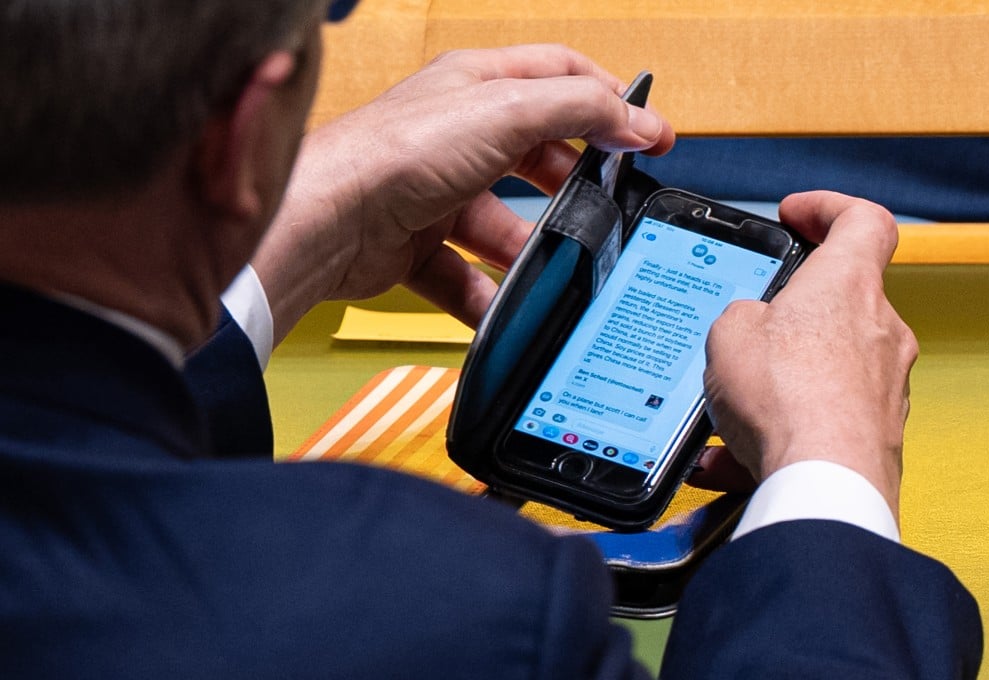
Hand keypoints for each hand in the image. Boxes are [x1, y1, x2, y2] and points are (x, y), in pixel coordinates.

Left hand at [252, 44, 673, 342]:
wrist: (331, 220)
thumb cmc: (397, 152)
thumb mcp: (508, 112)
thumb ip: (582, 110)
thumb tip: (636, 118)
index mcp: (477, 85)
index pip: (559, 77)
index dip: (609, 101)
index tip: (648, 133)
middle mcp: (456, 134)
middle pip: (534, 153)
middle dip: (571, 182)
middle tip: (605, 203)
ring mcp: (437, 190)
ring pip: (501, 223)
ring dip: (528, 249)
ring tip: (554, 263)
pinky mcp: (418, 243)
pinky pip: (465, 274)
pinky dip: (485, 294)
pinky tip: (502, 305)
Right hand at [701, 191, 917, 516]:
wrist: (823, 481)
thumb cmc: (787, 398)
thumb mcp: (728, 331)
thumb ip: (741, 314)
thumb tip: (748, 325)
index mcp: (846, 284)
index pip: (863, 221)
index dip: (828, 209)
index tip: (797, 215)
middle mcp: (878, 328)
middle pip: (838, 300)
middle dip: (787, 316)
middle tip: (748, 329)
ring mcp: (883, 383)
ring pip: (824, 367)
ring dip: (776, 382)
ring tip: (726, 408)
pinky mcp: (876, 430)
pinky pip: (819, 417)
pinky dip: (779, 429)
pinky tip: (730, 456)